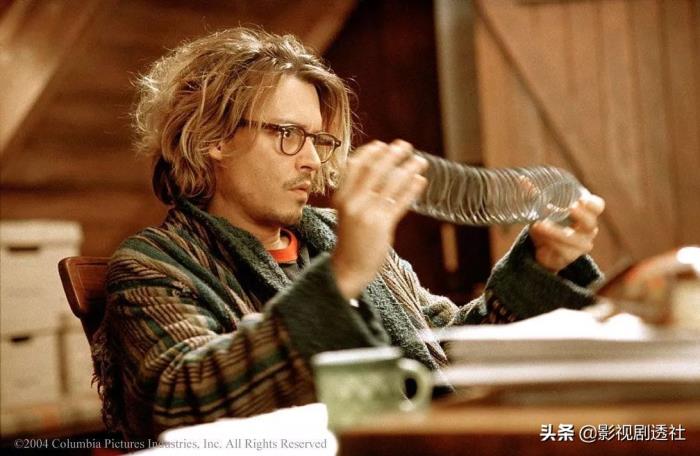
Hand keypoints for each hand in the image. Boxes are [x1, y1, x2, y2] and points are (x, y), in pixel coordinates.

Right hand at [331, 140, 427, 298]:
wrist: (349, 267)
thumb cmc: (352, 239)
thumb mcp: (348, 213)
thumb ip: (359, 194)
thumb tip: (381, 171)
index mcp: (341, 197)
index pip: (354, 166)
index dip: (370, 153)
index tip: (382, 145)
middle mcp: (352, 203)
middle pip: (374, 170)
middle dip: (392, 155)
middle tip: (406, 146)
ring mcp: (367, 214)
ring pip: (390, 183)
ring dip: (407, 169)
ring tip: (420, 161)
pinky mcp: (382, 225)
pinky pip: (400, 201)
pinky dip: (412, 188)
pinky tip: (420, 181)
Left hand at [529, 192, 604, 272]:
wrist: (544, 249)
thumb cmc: (549, 223)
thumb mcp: (543, 209)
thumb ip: (535, 196)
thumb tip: (522, 180)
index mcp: (585, 213)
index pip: (597, 206)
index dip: (592, 203)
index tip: (580, 199)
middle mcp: (588, 229)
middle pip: (590, 222)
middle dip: (580, 215)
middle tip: (568, 208)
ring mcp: (581, 245)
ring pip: (574, 239)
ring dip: (556, 232)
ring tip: (538, 225)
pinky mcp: (570, 257)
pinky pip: (563, 251)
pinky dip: (550, 244)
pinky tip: (540, 240)